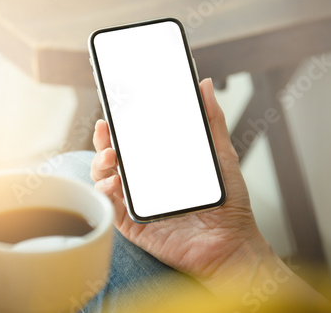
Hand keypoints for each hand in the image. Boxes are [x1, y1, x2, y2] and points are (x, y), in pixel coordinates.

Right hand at [91, 78, 272, 293]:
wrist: (230, 244)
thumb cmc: (228, 203)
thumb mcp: (220, 155)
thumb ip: (211, 121)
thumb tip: (203, 87)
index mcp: (159, 165)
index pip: (132, 141)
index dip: (118, 127)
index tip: (112, 111)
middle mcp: (143, 181)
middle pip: (112, 157)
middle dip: (102, 142)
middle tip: (106, 131)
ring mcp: (136, 201)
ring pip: (105, 179)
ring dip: (100, 165)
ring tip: (111, 157)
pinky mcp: (133, 223)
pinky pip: (111, 207)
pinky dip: (106, 193)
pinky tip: (114, 183)